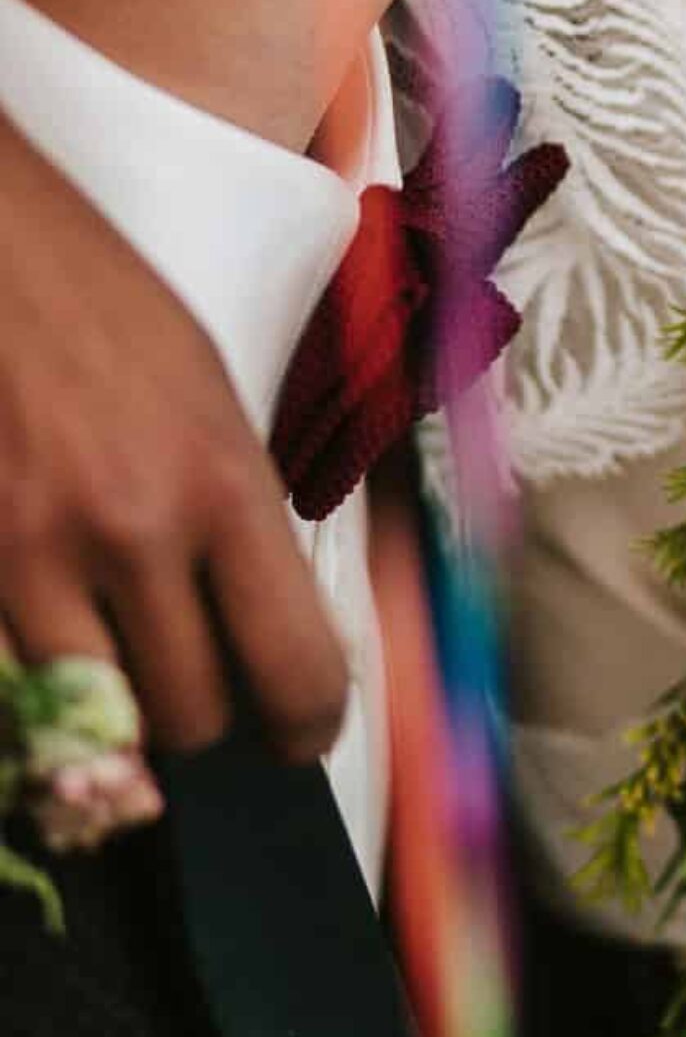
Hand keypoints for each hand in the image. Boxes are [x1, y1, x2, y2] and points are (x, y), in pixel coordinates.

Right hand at [0, 111, 347, 760]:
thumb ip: (235, 517)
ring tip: (126, 668)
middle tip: (202, 689)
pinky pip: (12, 682)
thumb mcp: (210, 398)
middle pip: (191, 716)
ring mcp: (31, 553)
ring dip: (117, 717)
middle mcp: (132, 532)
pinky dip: (37, 685)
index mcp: (223, 483)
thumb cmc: (105, 304)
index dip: (304, 723)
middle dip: (205, 720)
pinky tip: (57, 642)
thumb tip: (261, 631)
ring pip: (94, 723)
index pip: (294, 667)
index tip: (298, 732)